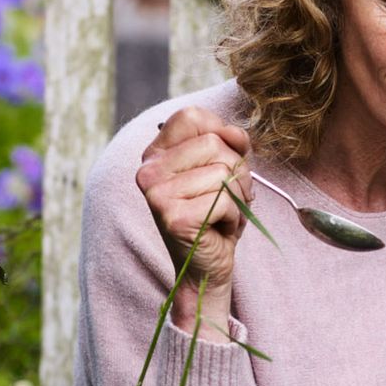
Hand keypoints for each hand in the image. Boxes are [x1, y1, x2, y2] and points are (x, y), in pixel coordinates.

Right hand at [134, 106, 252, 333]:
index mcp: (156, 154)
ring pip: (222, 172)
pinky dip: (232, 217)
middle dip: (236, 172)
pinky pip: (224, 200)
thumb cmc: (215, 218)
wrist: (207, 268)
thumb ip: (231, 143)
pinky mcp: (173, 218)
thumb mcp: (226, 171)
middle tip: (229, 198)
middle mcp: (149, 171)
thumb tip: (234, 132)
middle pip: (213, 143)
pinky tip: (217, 229)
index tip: (225, 161)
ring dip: (237, 197)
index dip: (221, 134)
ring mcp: (157, 195)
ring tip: (222, 214)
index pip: (192, 117)